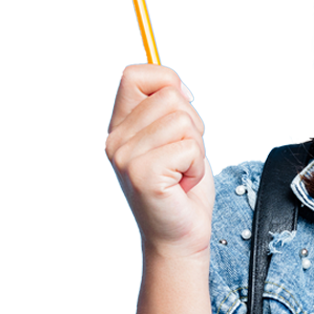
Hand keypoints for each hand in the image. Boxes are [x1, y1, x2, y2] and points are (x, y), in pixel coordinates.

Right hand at [104, 64, 213, 257]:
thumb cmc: (182, 191)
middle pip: (169, 95)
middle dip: (192, 125)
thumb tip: (178, 85)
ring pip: (183, 121)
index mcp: (120, 128)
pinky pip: (189, 148)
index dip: (166, 82)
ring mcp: (125, 157)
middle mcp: (116, 140)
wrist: (178, 239)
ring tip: (182, 173)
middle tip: (183, 158)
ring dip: (196, 149)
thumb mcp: (174, 141)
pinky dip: (197, 167)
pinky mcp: (142, 174)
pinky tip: (183, 185)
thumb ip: (169, 112)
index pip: (134, 74)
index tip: (182, 114)